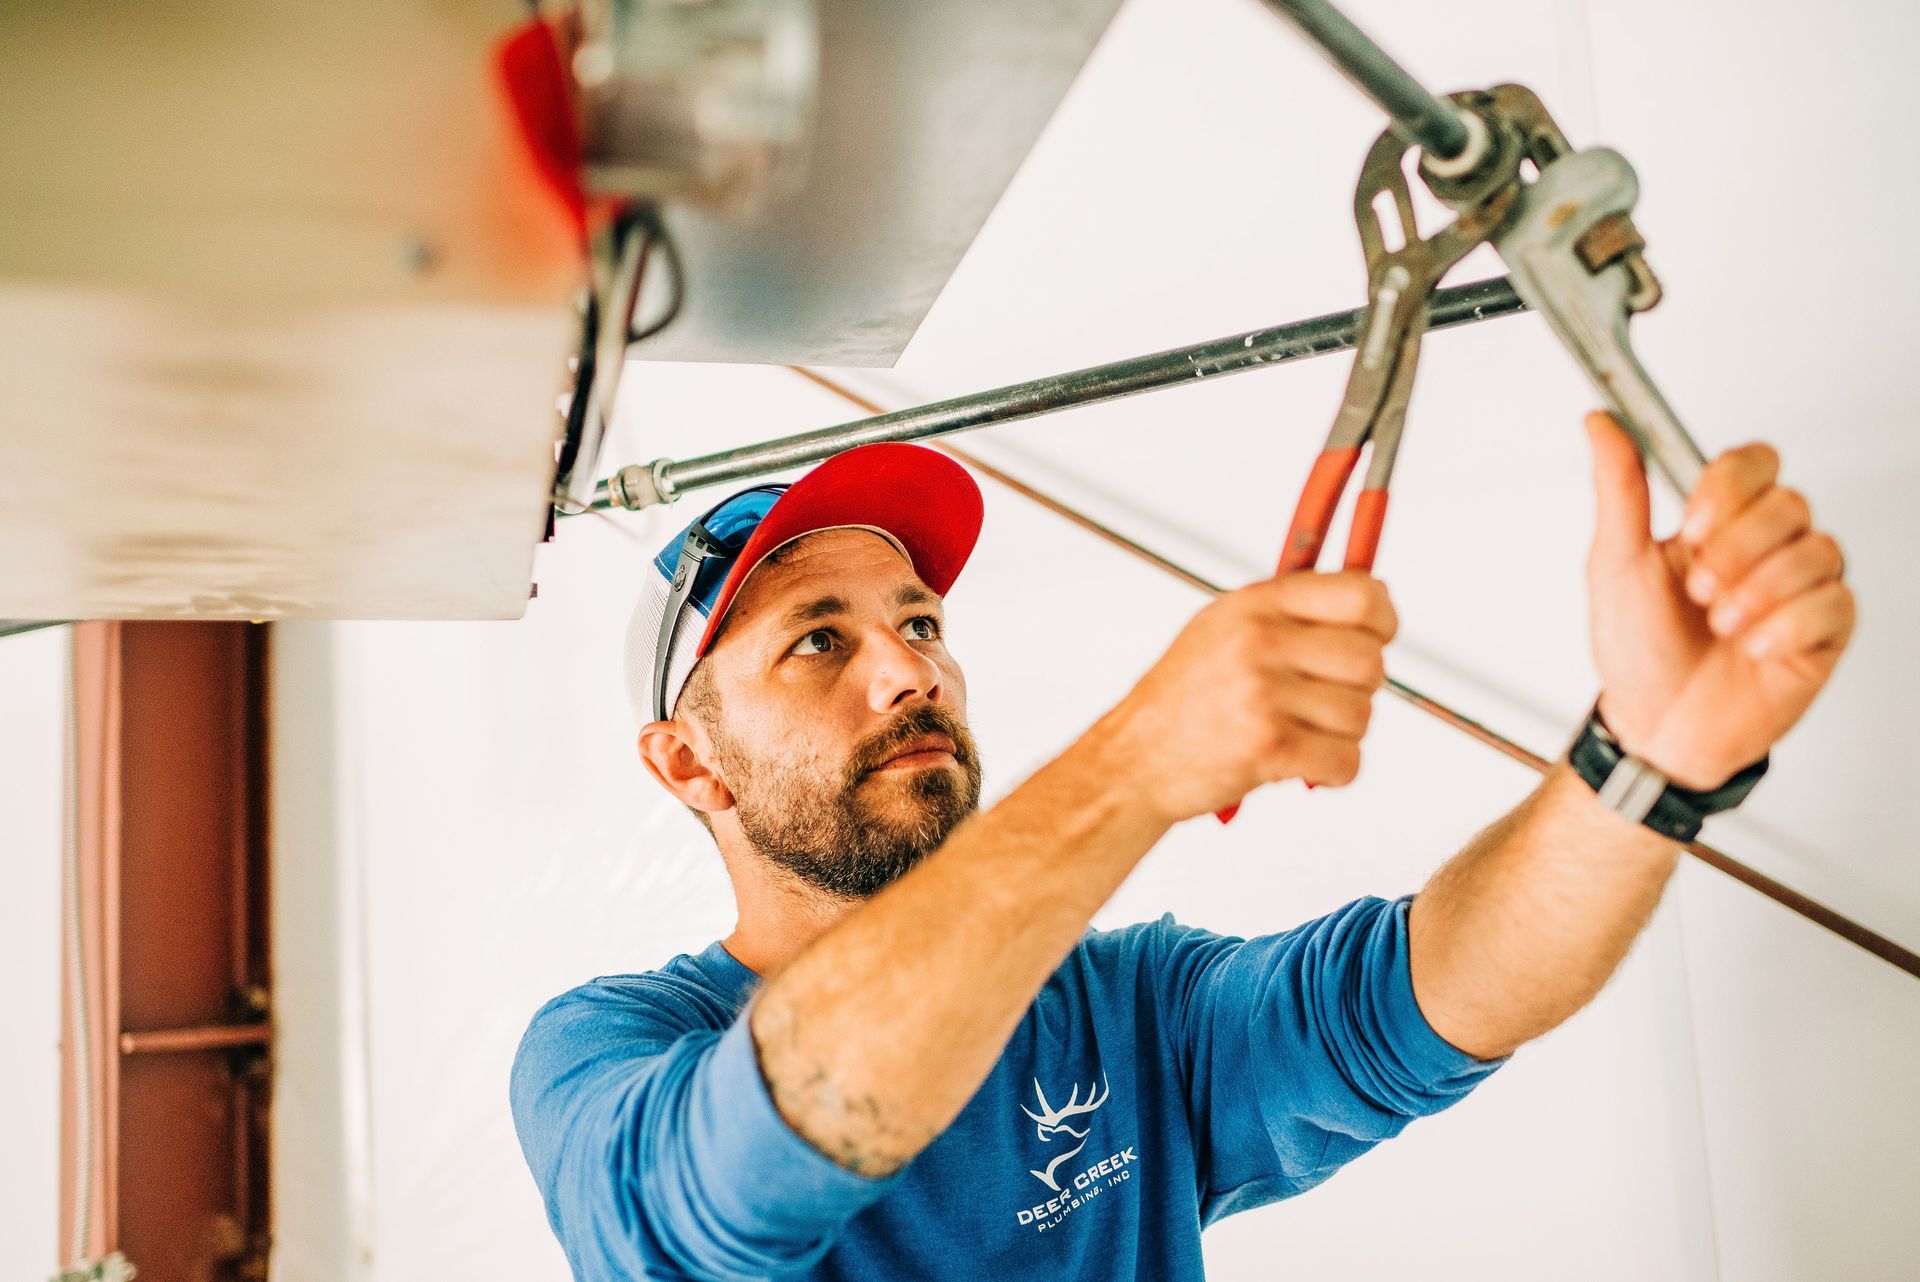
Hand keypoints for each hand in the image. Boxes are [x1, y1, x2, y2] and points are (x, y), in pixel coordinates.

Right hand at [1107, 571, 1395, 821]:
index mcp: (1255, 605)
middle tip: (1325, 699)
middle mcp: (1259, 642)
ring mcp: (1263, 694)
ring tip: (1301, 732)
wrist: (1135, 758)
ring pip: (1361, 714)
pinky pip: (1347, 760)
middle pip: (1369, 660)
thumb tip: (1371, 599)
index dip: (1382, 620)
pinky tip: (1304, 762)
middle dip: (1360, 688)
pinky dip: (1334, 770)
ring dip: (1342, 733)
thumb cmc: (1184, 697)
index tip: (1374, 637)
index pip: (1360, 593)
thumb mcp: (1224, 627)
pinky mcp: (1268, 746)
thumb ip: (1290, 610)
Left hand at [1583, 412, 1855, 789]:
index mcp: (1715, 522)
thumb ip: (1618, 488)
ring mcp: (1798, 587)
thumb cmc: (1637, 650)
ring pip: (1818, 549)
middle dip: (1737, 550)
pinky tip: (1753, 648)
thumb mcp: (1615, 563)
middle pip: (1789, 502)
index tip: (1692, 527)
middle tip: (1700, 591)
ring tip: (1722, 625)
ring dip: (1758, 592)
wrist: (1656, 727)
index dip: (1730, 488)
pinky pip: (1835, 603)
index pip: (1754, 462)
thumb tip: (1600, 423)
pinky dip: (1785, 628)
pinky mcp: (1824, 630)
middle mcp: (1763, 547)